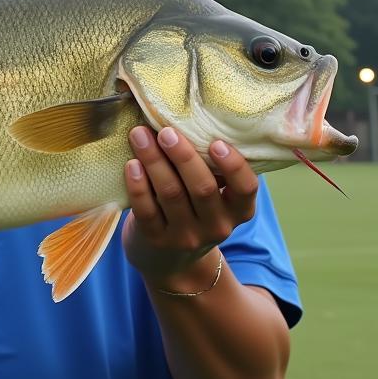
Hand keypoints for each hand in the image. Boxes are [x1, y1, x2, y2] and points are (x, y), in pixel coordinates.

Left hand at [122, 126, 257, 289]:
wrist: (170, 261)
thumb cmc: (194, 211)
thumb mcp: (214, 197)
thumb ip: (211, 169)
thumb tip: (189, 117)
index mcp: (238, 210)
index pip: (246, 189)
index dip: (234, 166)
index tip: (216, 142)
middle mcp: (217, 226)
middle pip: (202, 188)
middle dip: (182, 156)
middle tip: (165, 130)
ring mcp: (185, 236)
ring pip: (171, 195)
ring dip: (154, 161)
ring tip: (139, 135)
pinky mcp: (156, 240)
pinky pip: (146, 210)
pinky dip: (138, 185)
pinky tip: (131, 164)